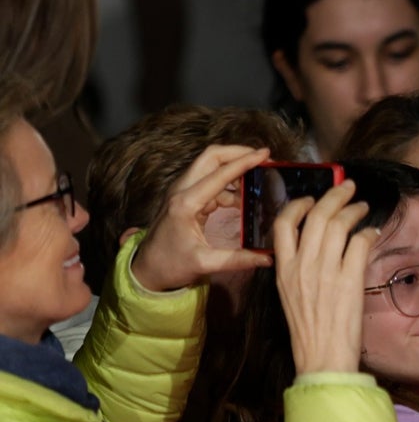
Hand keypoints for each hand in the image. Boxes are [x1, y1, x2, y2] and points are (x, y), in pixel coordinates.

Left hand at [132, 145, 273, 290]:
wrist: (148, 268)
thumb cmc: (171, 265)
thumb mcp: (205, 263)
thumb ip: (238, 259)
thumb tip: (267, 257)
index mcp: (185, 203)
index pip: (219, 174)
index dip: (244, 162)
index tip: (265, 154)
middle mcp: (182, 190)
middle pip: (211, 157)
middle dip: (238, 153)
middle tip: (262, 158)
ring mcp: (182, 192)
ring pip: (210, 166)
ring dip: (233, 166)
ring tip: (258, 176)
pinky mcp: (186, 197)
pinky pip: (210, 181)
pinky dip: (229, 183)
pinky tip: (243, 197)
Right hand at [273, 180, 375, 374]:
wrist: (322, 358)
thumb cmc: (309, 332)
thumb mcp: (291, 296)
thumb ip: (298, 270)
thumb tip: (314, 248)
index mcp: (283, 270)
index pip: (283, 224)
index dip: (297, 204)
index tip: (311, 199)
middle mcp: (302, 266)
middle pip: (316, 215)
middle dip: (334, 195)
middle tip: (347, 187)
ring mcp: (326, 271)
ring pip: (339, 224)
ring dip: (354, 209)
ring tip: (363, 206)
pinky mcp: (349, 280)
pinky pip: (360, 243)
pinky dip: (368, 233)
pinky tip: (373, 233)